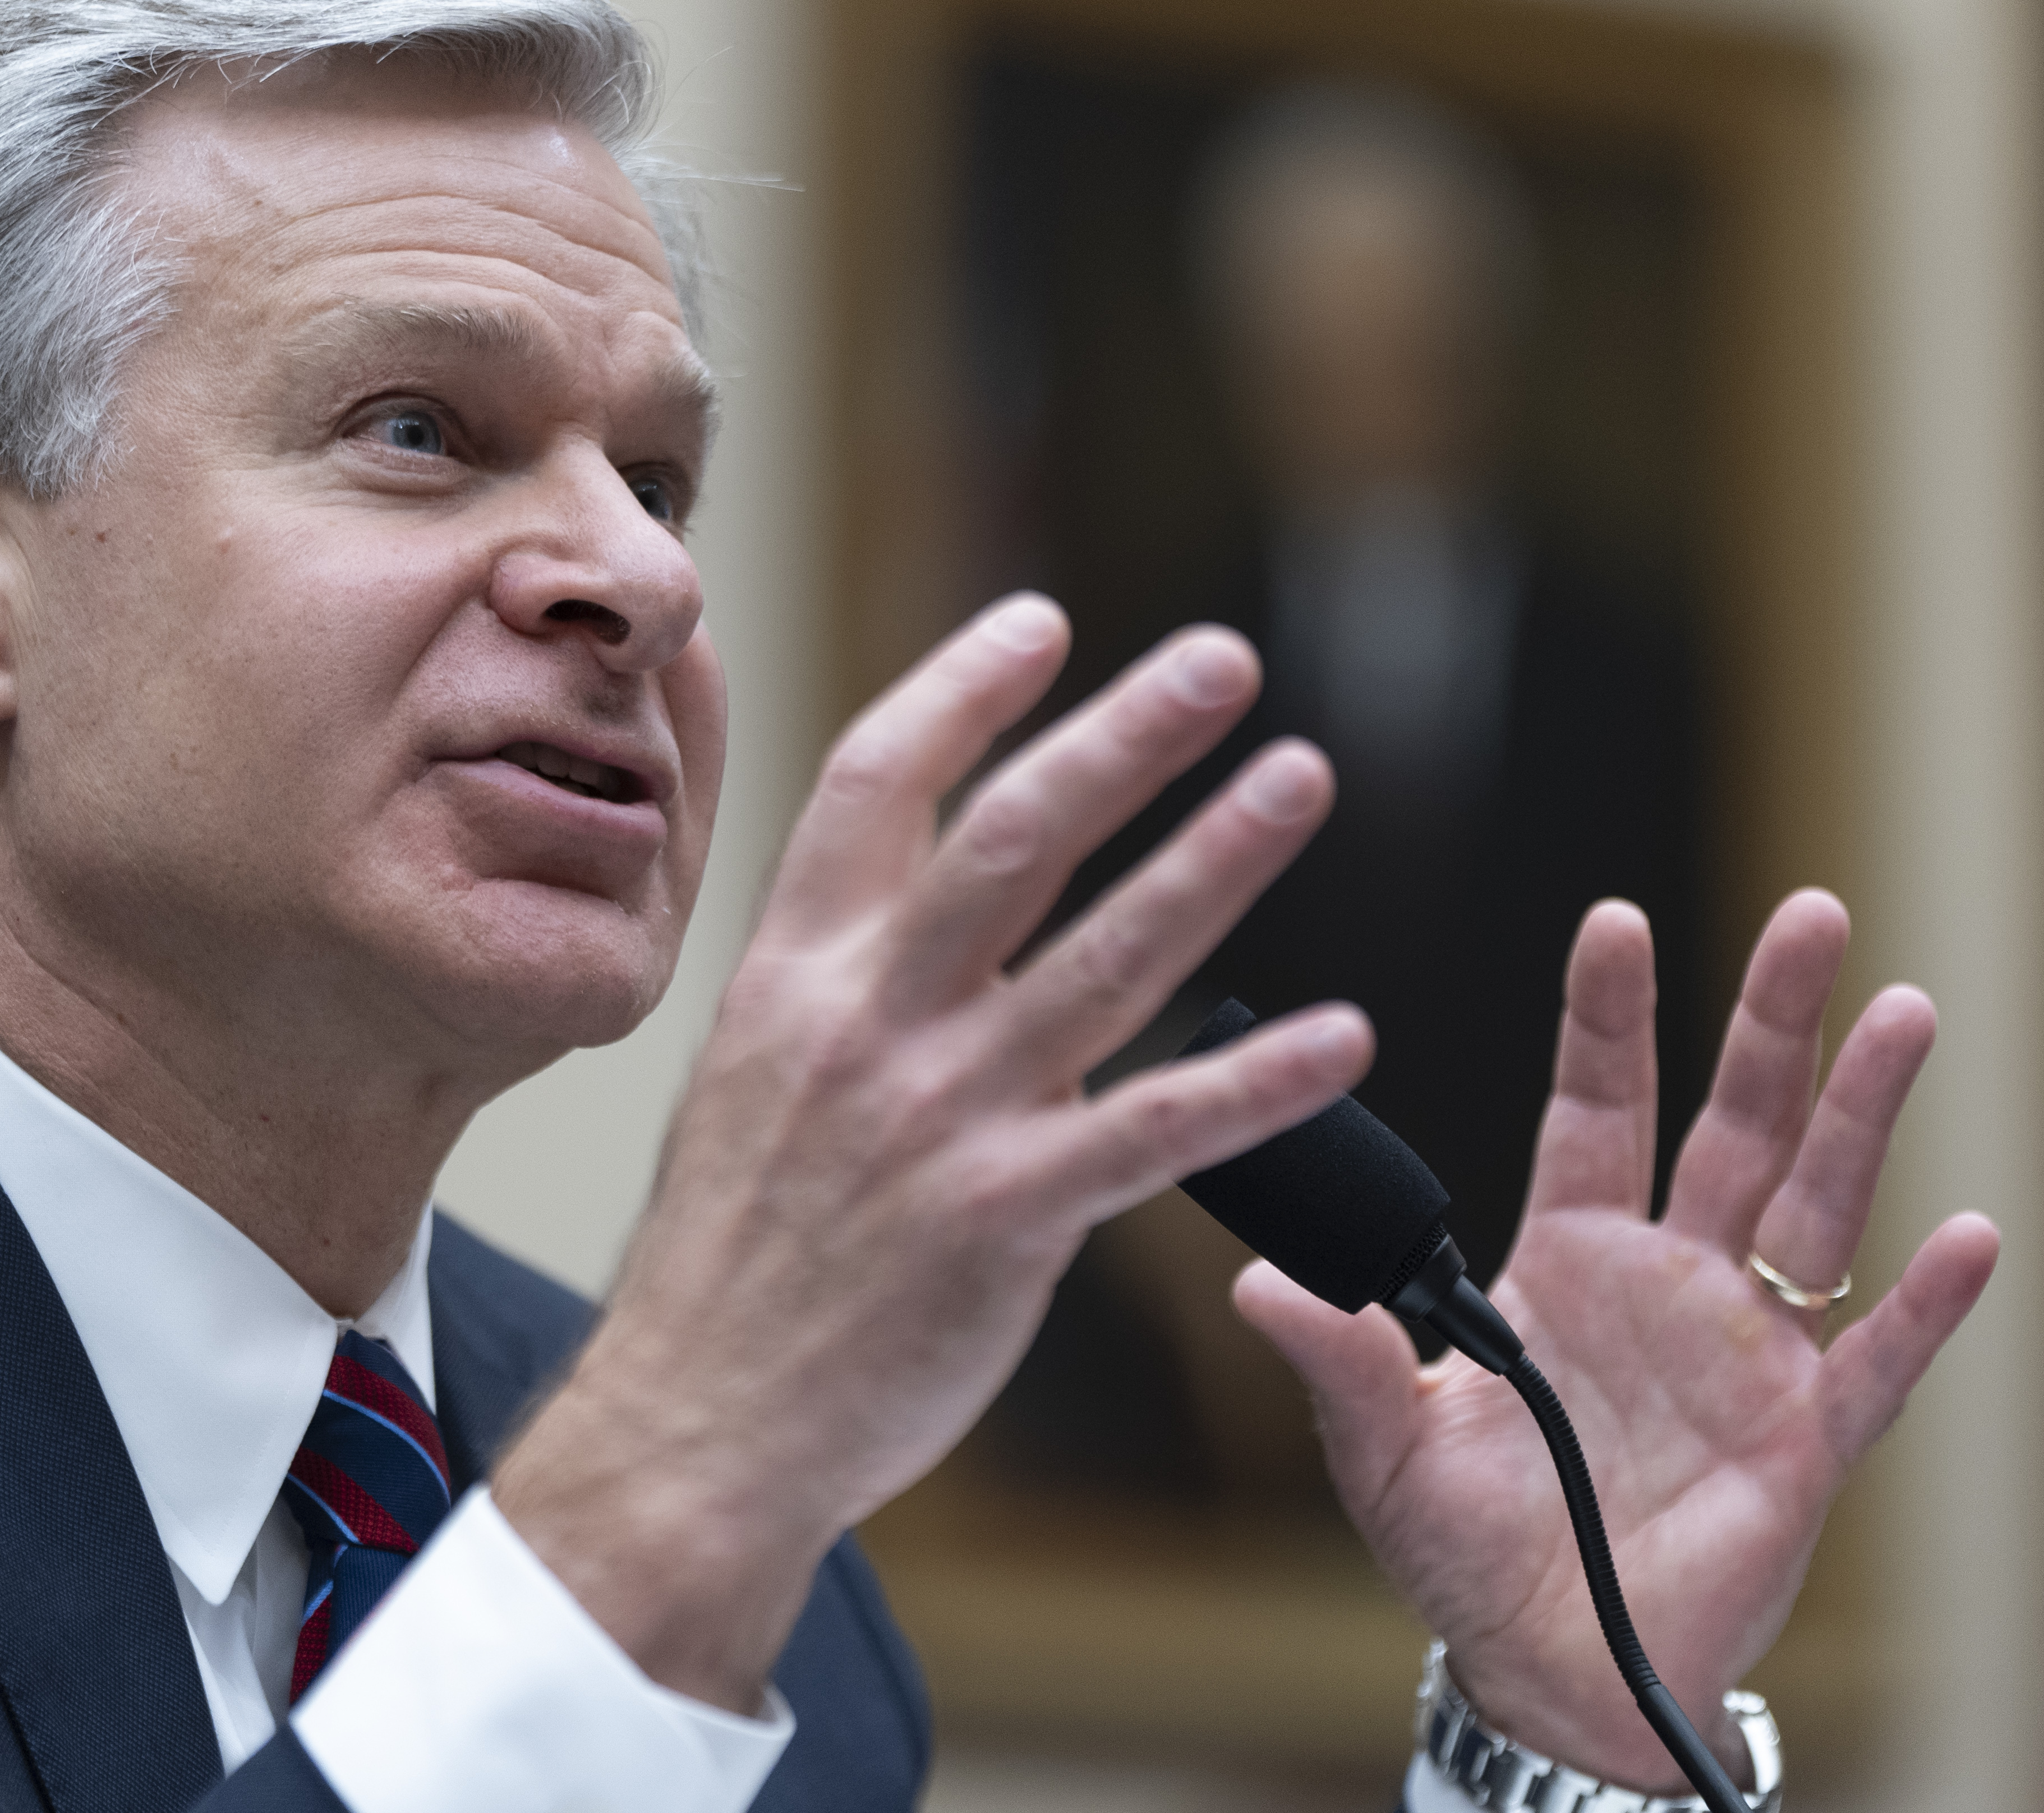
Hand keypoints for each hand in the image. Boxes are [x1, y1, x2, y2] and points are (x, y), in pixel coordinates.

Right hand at [497, 595, 1371, 1706]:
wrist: (700, 1423)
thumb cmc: (731, 1259)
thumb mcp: (747, 1079)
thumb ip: (835, 982)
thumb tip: (911, 897)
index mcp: (794, 972)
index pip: (874, 782)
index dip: (962, 689)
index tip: (1044, 620)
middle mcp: (867, 1019)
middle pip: (1011, 834)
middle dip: (1122, 735)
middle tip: (1222, 658)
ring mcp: (940, 1114)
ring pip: (1103, 955)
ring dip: (1214, 856)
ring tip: (1299, 775)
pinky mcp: (1007, 1218)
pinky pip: (1155, 1130)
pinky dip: (1256, 1079)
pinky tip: (1343, 1037)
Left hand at [1238, 891, 2000, 1791]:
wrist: (1548, 1669)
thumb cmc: (1468, 1551)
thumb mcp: (1386, 1448)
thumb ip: (1342, 1357)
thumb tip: (1257, 1284)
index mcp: (1570, 1262)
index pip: (1595, 1108)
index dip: (1607, 1017)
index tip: (1614, 919)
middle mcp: (1670, 1282)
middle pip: (1730, 1122)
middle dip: (1769, 1019)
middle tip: (1812, 912)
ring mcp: (1747, 1353)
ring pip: (1816, 1207)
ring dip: (1861, 1113)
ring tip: (1904, 1011)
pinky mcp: (1805, 1441)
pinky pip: (1875, 1361)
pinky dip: (1925, 1304)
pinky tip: (1968, 1233)